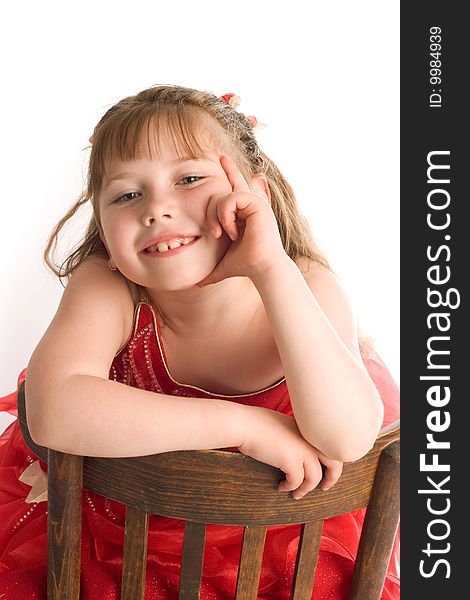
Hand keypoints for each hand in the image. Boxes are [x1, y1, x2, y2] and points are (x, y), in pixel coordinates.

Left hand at [198, 155, 285, 285]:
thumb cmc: (246, 265)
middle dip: (213, 210)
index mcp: (245, 212)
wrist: (261, 268)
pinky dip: (225, 216)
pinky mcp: (257, 203)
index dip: (229, 171)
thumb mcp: (223, 264)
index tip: (221, 157)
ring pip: (224, 196)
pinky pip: (231, 198)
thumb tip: (198, 283)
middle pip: (223, 191)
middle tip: (217, 233)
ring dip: (219, 217)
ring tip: (225, 234)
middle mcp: (252, 204)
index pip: (234, 187)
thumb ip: (211, 270)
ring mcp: (255, 202)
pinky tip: (232, 231)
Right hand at [239, 406, 342, 498]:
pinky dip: (290, 488)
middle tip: (324, 487)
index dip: (331, 462)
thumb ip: (297, 435)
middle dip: (332, 478)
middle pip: (334, 462)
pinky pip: (297, 482)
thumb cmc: (257, 423)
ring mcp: (302, 450)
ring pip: (315, 478)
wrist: (244, 424)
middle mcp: (309, 439)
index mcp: (309, 429)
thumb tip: (300, 453)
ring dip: (305, 489)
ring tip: (297, 494)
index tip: (325, 472)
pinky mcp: (291, 461)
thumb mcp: (285, 425)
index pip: (330, 447)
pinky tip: (282, 487)